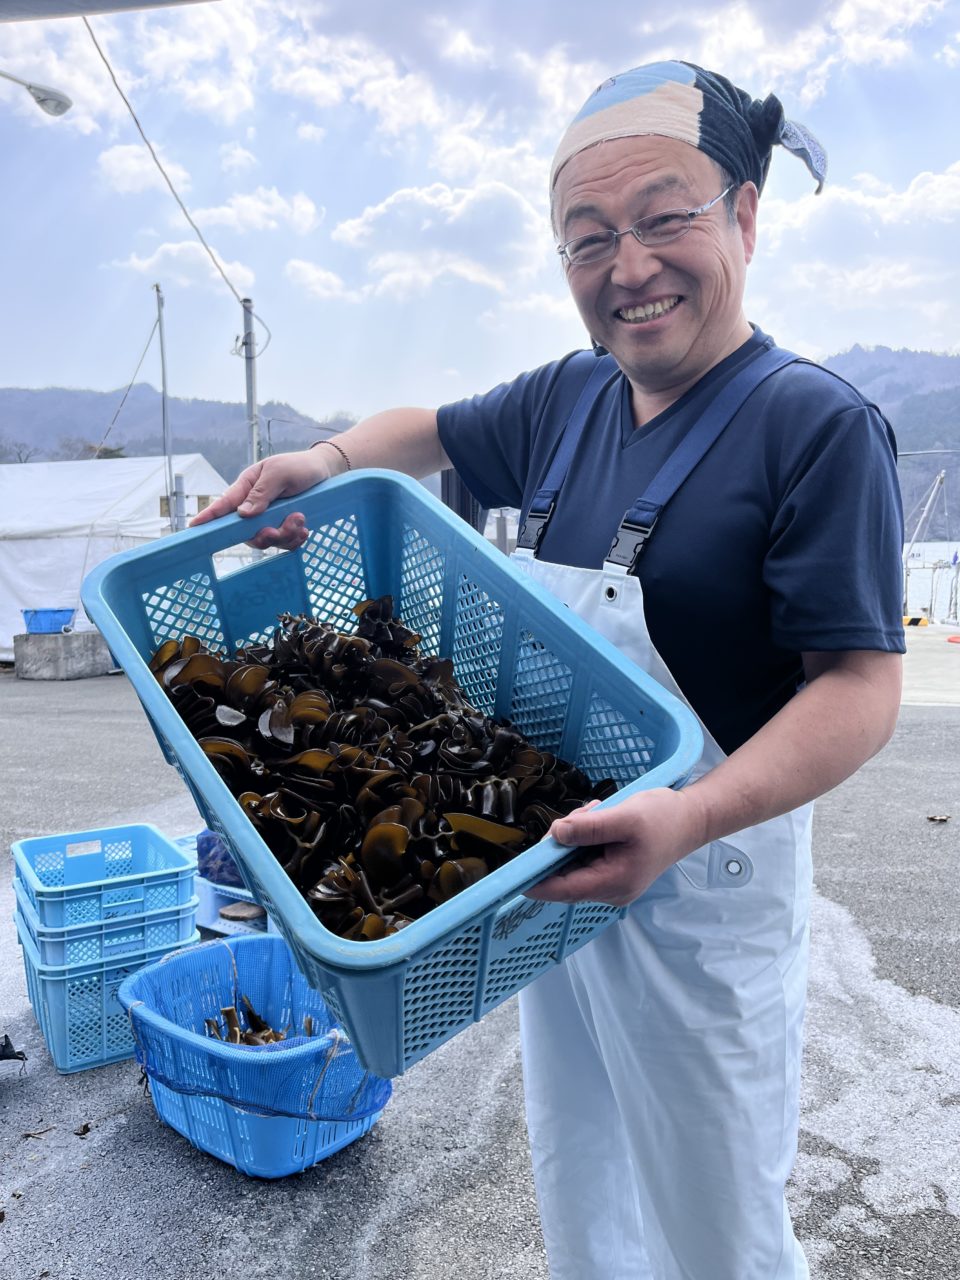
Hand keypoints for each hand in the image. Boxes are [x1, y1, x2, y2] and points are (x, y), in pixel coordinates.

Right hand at [188, 450, 334, 549]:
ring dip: (286, 535)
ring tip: (301, 519)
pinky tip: (304, 529)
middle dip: (268, 535)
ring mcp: (268, 518)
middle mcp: (254, 506)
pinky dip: (295, 540)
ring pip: (268, 540)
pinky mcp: (283, 527)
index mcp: (247, 487)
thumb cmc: (299, 467)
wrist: (324, 472)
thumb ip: (262, 493)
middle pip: (247, 532)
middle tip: (290, 524)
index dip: (209, 517)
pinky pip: (283, 544)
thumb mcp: (280, 473)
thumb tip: (242, 514)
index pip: (224, 504)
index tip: (194, 527)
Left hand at [526, 787, 707, 906]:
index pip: (563, 890)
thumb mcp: (623, 816)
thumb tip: (555, 834)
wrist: (692, 819)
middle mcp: (612, 891)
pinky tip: (601, 819)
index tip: (513, 871)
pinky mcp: (615, 873)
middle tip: (584, 814)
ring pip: (575, 864)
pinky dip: (587, 839)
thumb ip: (588, 828)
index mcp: (613, 882)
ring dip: (577, 838)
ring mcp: (614, 884)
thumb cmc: (662, 818)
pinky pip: (587, 859)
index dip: (535, 882)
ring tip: (598, 813)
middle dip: (563, 845)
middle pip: (567, 875)